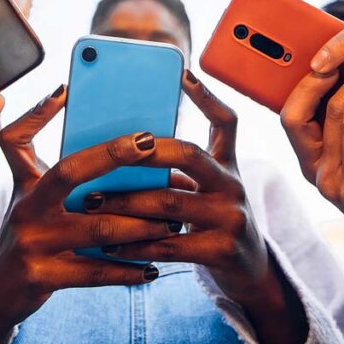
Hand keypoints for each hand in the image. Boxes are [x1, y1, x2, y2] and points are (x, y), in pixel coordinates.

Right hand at [0, 86, 173, 343]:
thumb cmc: (30, 239)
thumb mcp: (31, 202)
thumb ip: (58, 175)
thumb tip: (110, 145)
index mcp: (25, 187)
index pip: (17, 140)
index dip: (37, 113)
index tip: (67, 91)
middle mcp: (25, 210)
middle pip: (69, 172)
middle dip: (111, 155)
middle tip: (150, 145)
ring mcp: (31, 244)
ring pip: (96, 228)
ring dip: (139, 224)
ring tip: (171, 221)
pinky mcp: (41, 277)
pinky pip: (94, 272)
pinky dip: (127, 270)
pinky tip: (152, 268)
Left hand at [89, 72, 306, 343]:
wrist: (250, 272)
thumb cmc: (213, 222)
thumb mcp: (207, 189)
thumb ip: (178, 171)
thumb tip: (118, 152)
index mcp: (228, 164)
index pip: (226, 121)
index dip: (206, 96)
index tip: (183, 72)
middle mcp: (233, 185)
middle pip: (189, 154)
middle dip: (145, 151)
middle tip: (109, 152)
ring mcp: (231, 217)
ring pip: (170, 202)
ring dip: (125, 202)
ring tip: (92, 201)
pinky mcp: (222, 251)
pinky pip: (169, 245)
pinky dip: (135, 245)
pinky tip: (110, 246)